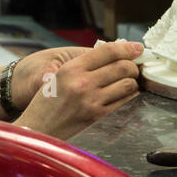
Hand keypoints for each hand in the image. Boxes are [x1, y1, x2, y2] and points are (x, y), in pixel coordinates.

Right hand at [14, 40, 142, 141]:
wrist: (38, 129)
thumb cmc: (47, 102)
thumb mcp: (59, 76)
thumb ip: (84, 65)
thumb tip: (114, 55)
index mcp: (72, 68)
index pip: (108, 51)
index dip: (127, 48)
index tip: (137, 48)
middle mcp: (83, 83)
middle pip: (122, 67)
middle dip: (133, 66)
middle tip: (133, 67)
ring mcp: (92, 101)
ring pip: (127, 85)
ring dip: (132, 82)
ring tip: (128, 82)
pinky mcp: (98, 117)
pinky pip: (124, 102)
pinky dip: (129, 96)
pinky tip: (125, 94)